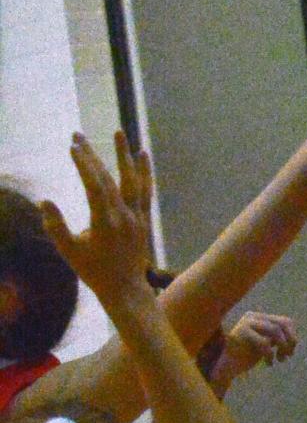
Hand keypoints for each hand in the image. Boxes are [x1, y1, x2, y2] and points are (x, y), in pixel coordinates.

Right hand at [40, 135, 152, 309]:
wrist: (126, 290)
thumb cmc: (94, 272)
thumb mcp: (70, 252)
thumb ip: (56, 227)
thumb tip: (45, 202)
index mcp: (105, 223)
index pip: (94, 186)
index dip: (84, 165)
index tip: (73, 146)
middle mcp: (124, 217)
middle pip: (107, 178)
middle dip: (92, 155)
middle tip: (78, 134)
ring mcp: (137, 218)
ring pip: (132, 181)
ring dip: (124, 155)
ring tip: (118, 132)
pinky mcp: (144, 221)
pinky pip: (145, 192)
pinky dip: (144, 173)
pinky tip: (142, 154)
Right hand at [206, 311, 298, 388]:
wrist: (228, 367)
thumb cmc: (248, 357)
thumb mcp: (267, 344)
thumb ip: (278, 338)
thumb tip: (294, 339)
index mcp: (260, 318)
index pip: (285, 321)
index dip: (292, 337)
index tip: (290, 352)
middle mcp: (254, 316)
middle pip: (283, 324)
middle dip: (290, 341)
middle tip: (288, 356)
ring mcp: (246, 323)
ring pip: (275, 331)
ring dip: (282, 347)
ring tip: (280, 359)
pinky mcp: (241, 332)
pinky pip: (265, 342)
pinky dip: (270, 355)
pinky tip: (268, 364)